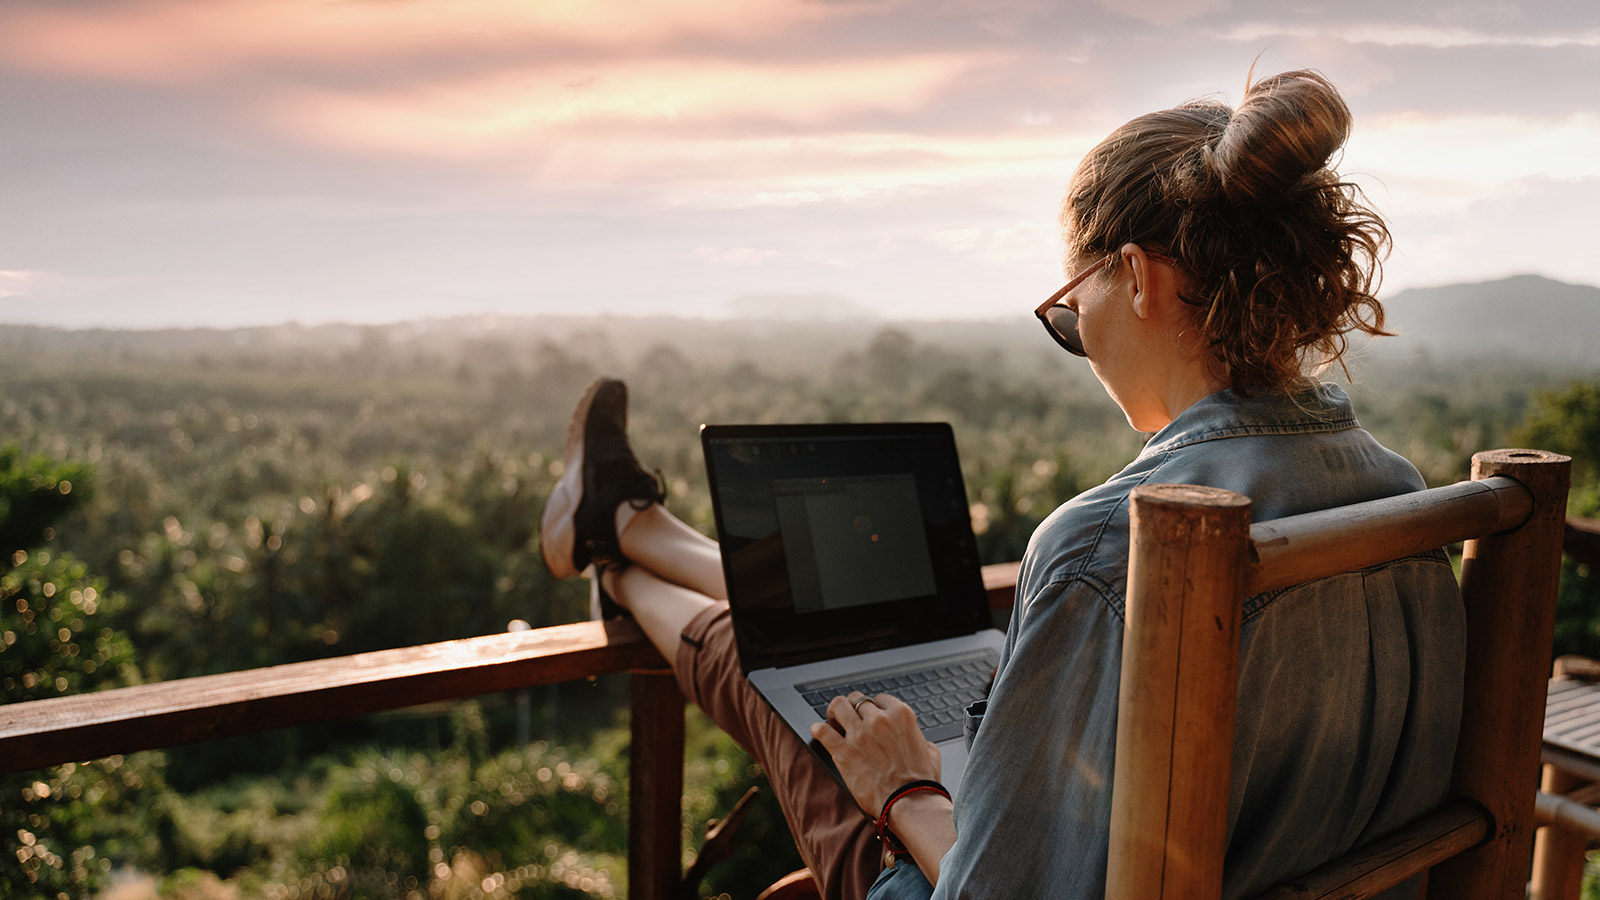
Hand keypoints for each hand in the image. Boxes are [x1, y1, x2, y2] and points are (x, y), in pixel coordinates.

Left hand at [809, 691, 942, 814]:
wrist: (910, 802)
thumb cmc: (921, 782)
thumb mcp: (929, 751)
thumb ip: (917, 737)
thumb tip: (912, 737)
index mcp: (901, 715)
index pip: (879, 699)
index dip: (873, 707)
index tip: (869, 715)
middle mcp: (879, 719)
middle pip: (857, 699)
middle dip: (852, 707)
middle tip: (849, 717)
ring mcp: (859, 733)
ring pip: (838, 706)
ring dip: (834, 712)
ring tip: (833, 720)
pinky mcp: (843, 751)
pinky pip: (822, 731)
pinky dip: (818, 729)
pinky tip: (819, 731)